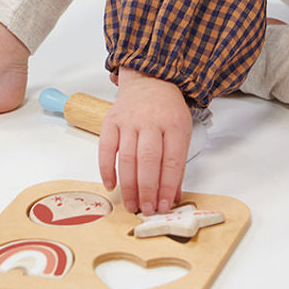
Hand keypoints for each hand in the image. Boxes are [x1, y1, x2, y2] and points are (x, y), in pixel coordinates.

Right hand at [97, 69, 191, 214]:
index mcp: (174, 124)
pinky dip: (106, 169)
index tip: (164, 205)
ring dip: (128, 186)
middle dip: (147, 190)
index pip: (172, 160)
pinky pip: (106, 148)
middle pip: (148, 161)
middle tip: (146, 209)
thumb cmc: (167, 110)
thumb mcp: (182, 131)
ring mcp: (129, 120)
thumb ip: (177, 163)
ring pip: (127, 158)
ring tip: (132, 205)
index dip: (168, 186)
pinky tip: (111, 185)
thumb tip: (170, 196)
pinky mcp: (111, 120)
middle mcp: (151, 121)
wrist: (150, 79)